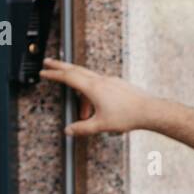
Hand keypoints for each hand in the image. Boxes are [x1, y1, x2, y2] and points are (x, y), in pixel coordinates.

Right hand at [39, 59, 154, 134]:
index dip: (54, 74)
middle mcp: (101, 80)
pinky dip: (92, 91)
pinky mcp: (118, 84)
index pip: (68, 77)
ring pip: (88, 79)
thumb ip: (82, 128)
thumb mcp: (101, 125)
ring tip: (84, 114)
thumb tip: (69, 131)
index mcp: (93, 88)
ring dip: (80, 90)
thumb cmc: (127, 116)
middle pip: (75, 69)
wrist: (149, 110)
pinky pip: (99, 84)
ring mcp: (110, 80)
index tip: (43, 71)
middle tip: (48, 62)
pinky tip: (96, 106)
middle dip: (60, 66)